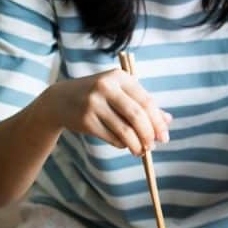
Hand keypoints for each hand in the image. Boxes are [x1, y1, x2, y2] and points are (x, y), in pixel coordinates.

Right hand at [41, 68, 171, 155]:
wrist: (60, 99)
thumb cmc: (99, 96)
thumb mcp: (120, 93)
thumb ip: (143, 104)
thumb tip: (168, 120)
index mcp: (120, 77)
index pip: (146, 101)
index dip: (158, 122)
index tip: (165, 137)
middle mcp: (106, 87)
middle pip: (137, 116)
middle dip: (149, 134)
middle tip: (153, 146)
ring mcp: (93, 103)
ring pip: (124, 130)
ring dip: (136, 144)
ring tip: (141, 151)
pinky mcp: (85, 119)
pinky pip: (111, 137)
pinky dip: (122, 144)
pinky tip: (125, 145)